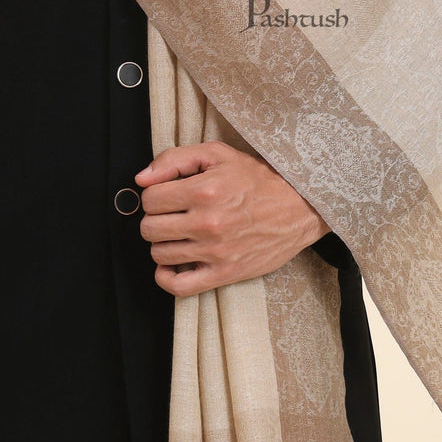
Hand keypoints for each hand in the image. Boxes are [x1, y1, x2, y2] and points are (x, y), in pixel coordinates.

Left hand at [134, 141, 330, 297]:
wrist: (299, 207)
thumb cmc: (258, 179)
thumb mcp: (218, 154)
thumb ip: (175, 159)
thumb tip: (141, 179)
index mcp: (203, 191)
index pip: (150, 199)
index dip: (154, 195)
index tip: (167, 195)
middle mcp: (207, 223)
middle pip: (150, 228)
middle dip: (155, 218)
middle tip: (172, 214)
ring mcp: (215, 252)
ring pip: (160, 254)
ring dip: (162, 243)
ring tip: (178, 234)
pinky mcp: (224, 274)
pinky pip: (179, 287)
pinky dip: (166, 277)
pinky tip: (171, 264)